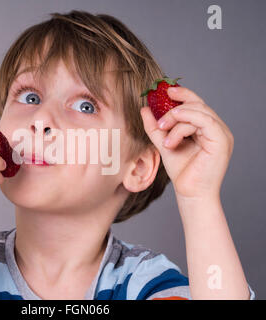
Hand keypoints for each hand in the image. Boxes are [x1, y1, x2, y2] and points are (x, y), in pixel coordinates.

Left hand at [140, 86, 233, 200]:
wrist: (189, 193)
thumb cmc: (181, 171)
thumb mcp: (164, 143)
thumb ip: (155, 127)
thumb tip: (144, 108)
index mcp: (206, 128)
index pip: (196, 104)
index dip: (183, 93)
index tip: (166, 91)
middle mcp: (217, 128)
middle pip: (198, 104)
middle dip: (175, 108)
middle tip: (160, 122)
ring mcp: (221, 134)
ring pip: (198, 112)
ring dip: (176, 119)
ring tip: (164, 136)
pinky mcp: (222, 140)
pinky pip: (203, 121)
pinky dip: (183, 126)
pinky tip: (171, 140)